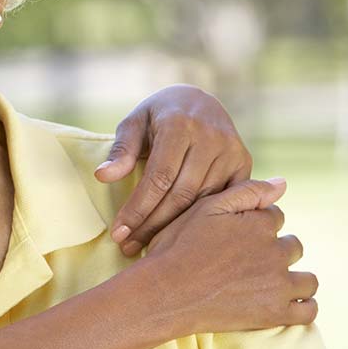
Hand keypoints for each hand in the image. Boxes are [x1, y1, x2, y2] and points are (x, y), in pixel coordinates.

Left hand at [96, 84, 252, 255]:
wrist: (199, 101)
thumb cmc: (159, 115)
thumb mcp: (135, 122)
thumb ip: (122, 150)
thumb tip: (103, 176)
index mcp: (180, 125)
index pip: (158, 177)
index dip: (138, 208)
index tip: (118, 232)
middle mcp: (211, 138)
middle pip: (181, 195)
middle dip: (152, 224)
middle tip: (128, 246)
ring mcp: (232, 152)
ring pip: (203, 203)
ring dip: (175, 229)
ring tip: (148, 247)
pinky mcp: (244, 164)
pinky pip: (224, 202)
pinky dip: (203, 221)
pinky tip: (182, 238)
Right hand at [143, 177, 316, 335]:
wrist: (165, 291)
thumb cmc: (178, 248)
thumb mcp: (204, 209)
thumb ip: (245, 192)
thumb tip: (283, 183)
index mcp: (259, 224)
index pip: (276, 217)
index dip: (258, 223)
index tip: (240, 236)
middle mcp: (275, 252)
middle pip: (293, 246)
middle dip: (276, 250)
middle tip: (248, 261)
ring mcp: (279, 285)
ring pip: (307, 279)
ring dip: (293, 279)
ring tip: (267, 282)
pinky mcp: (276, 313)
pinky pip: (308, 311)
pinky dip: (301, 307)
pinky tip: (282, 302)